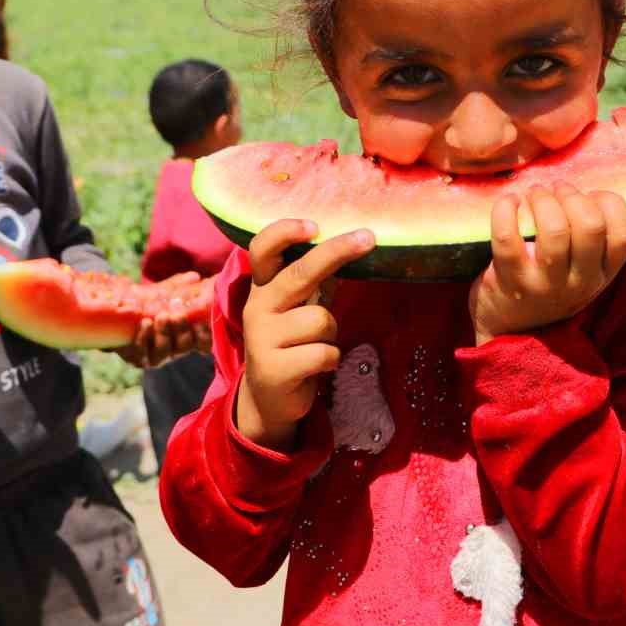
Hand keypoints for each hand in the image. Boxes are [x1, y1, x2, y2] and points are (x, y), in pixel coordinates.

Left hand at [113, 272, 211, 367]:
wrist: (123, 314)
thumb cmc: (151, 303)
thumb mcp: (166, 293)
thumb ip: (180, 287)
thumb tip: (194, 277)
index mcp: (188, 337)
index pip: (203, 344)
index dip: (205, 337)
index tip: (201, 323)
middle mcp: (174, 350)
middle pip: (184, 347)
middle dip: (182, 331)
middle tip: (178, 315)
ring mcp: (156, 355)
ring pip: (164, 352)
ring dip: (163, 334)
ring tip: (162, 316)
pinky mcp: (137, 357)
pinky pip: (141, 353)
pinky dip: (144, 338)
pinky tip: (146, 322)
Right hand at [235, 219, 374, 447]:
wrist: (268, 401)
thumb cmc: (292, 345)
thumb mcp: (298, 308)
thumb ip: (314, 280)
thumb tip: (351, 243)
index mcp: (263, 288)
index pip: (262, 249)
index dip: (284, 232)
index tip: (314, 224)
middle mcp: (257, 308)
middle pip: (300, 273)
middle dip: (335, 252)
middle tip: (368, 238)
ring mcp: (262, 339)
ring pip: (321, 319)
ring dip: (331, 334)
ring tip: (316, 348)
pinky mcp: (273, 369)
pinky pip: (323, 353)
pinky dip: (330, 359)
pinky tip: (316, 367)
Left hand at [469, 183, 625, 345]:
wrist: (511, 328)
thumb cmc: (550, 284)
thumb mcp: (583, 270)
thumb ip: (592, 239)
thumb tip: (582, 190)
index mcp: (604, 274)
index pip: (625, 235)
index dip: (610, 203)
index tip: (591, 196)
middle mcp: (580, 282)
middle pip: (590, 226)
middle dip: (572, 196)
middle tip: (556, 191)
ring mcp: (545, 284)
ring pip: (554, 229)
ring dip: (542, 199)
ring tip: (534, 194)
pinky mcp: (511, 281)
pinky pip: (507, 238)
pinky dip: (505, 210)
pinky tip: (509, 202)